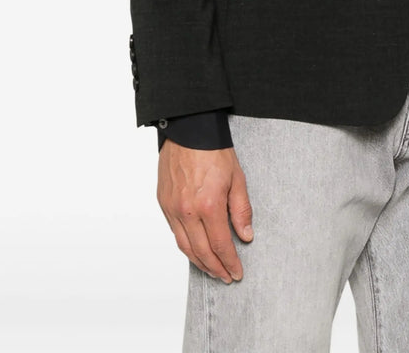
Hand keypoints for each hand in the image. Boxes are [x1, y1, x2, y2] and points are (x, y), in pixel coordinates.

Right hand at [157, 139, 253, 282]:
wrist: (189, 130)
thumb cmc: (214, 150)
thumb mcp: (237, 178)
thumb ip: (241, 210)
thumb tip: (245, 235)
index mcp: (208, 205)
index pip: (220, 245)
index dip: (230, 262)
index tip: (237, 272)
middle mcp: (186, 210)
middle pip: (201, 251)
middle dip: (215, 268)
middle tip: (226, 276)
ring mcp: (172, 207)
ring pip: (184, 246)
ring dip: (199, 262)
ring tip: (212, 269)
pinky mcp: (163, 202)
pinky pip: (173, 232)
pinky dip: (185, 245)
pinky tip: (195, 249)